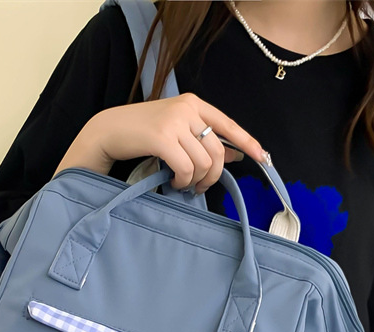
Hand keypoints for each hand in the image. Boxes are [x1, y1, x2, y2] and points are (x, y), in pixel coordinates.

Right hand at [55, 92, 266, 191]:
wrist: (110, 130)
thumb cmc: (144, 133)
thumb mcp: (177, 131)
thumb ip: (204, 140)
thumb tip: (235, 154)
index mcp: (193, 103)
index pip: (228, 124)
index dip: (247, 142)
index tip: (263, 157)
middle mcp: (187, 108)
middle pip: (217, 151)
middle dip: (213, 175)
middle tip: (201, 187)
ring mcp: (174, 121)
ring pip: (203, 162)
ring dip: (196, 180)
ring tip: (183, 184)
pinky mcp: (162, 137)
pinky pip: (186, 168)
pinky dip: (183, 181)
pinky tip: (174, 182)